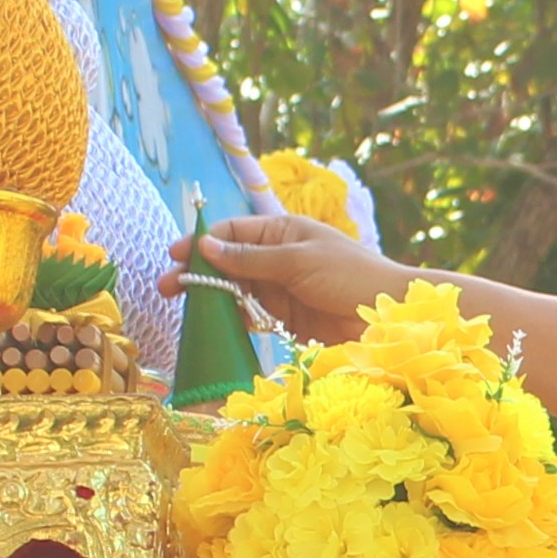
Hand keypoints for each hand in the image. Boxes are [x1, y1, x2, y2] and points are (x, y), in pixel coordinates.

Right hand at [162, 213, 408, 342]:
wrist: (389, 316)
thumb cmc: (351, 276)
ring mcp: (280, 288)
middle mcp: (277, 257)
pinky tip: (213, 326)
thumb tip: (205, 245)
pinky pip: (250, 315)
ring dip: (210, 299)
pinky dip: (231, 320)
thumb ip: (250, 258)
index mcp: (282, 231)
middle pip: (227, 263)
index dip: (202, 242)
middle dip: (198, 273)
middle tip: (167, 288)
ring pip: (234, 290)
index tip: (176, 256)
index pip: (232, 232)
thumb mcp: (297, 261)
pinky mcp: (285, 317)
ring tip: (186, 311)